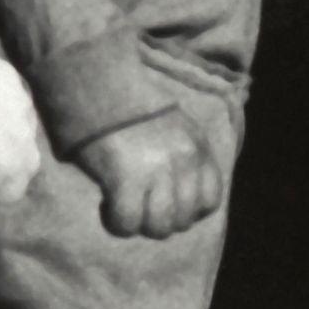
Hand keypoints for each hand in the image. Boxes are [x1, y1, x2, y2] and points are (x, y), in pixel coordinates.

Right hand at [74, 113, 227, 239]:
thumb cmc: (130, 102)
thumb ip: (183, 154)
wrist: (98, 81)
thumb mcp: (175, 123)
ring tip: (124, 206)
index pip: (210, 200)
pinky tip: (107, 204)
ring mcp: (156, 170)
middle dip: (161, 221)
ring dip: (140, 224)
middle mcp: (183, 160)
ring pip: (159, 227)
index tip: (168, 205)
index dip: (190, 211)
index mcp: (197, 146)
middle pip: (183, 220)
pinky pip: (127, 222)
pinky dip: (117, 222)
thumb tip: (180, 192)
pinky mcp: (125, 178)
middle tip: (140, 207)